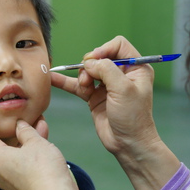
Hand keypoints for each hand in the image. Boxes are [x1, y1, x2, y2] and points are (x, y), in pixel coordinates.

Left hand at [0, 107, 80, 189]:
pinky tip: (30, 138)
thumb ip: (26, 131)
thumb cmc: (45, 169)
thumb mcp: (36, 143)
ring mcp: (5, 178)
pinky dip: (16, 149)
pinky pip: (11, 161)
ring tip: (4, 125)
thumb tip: (20, 125)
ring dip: (1, 138)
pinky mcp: (16, 184)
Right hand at [51, 36, 179, 189]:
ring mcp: (107, 85)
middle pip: (100, 57)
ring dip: (82, 76)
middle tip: (88, 78)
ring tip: (84, 87)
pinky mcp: (95, 96)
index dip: (104, 49)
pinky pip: (78, 85)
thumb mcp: (123, 89)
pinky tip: (53, 78)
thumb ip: (106, 69)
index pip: (118, 45)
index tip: (95, 60)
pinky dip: (66, 82)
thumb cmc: (133, 117)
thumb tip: (89, 62)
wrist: (128, 144)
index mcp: (136, 68)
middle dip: (91, 65)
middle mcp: (122, 74)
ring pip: (88, 70)